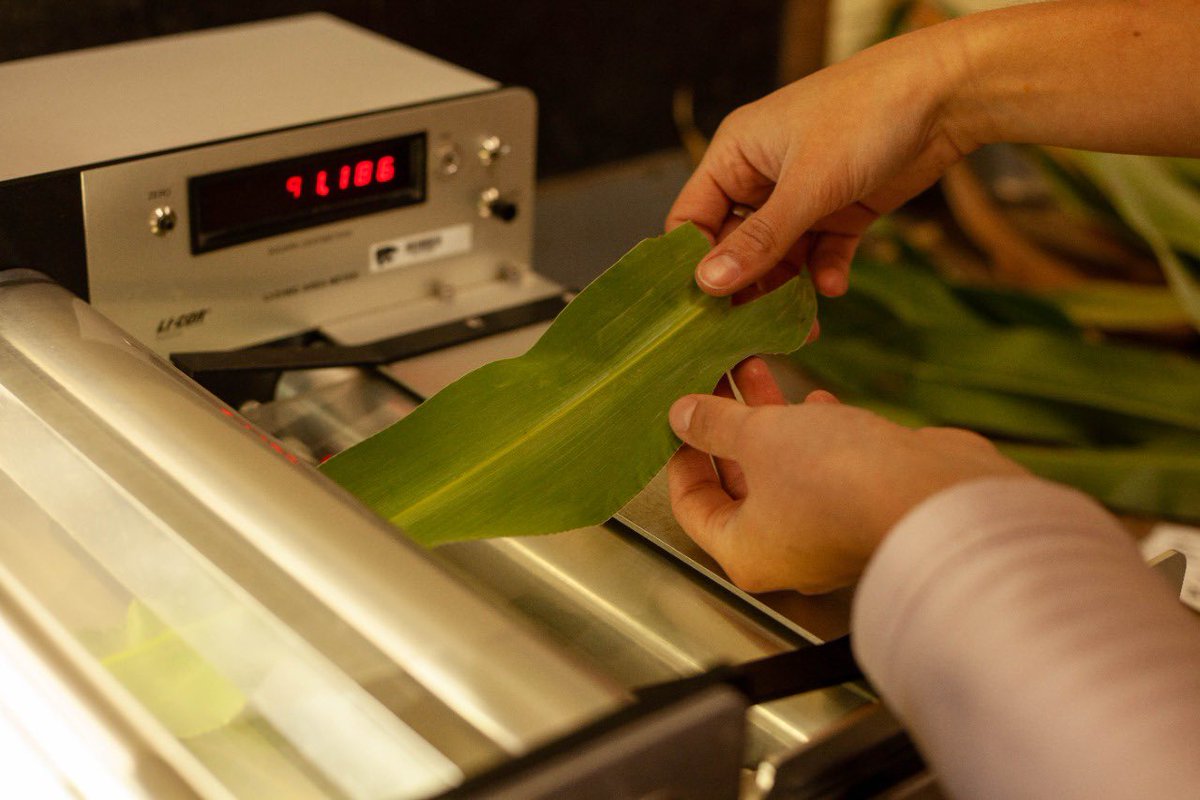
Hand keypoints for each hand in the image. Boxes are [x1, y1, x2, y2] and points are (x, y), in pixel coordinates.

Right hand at [667, 24, 974, 298]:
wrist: (949, 95)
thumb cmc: (866, 116)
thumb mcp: (807, 185)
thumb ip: (758, 240)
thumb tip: (707, 285)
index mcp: (735, 155)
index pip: (691, 219)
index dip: (693, 264)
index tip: (703, 309)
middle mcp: (762, 176)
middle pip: (734, 246)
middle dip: (745, 287)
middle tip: (750, 333)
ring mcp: (802, 195)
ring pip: (778, 257)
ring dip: (787, 290)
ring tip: (801, 324)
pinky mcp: (841, 209)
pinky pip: (819, 253)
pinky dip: (824, 272)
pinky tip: (833, 285)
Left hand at [667, 359, 1025, 593]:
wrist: (937, 496)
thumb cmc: (838, 478)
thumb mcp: (759, 436)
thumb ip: (715, 424)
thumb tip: (682, 415)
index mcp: (744, 552)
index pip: (690, 506)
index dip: (680, 454)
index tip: (679, 415)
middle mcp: (784, 553)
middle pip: (737, 484)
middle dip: (726, 425)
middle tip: (715, 378)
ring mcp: (828, 533)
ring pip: (782, 470)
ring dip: (769, 420)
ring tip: (756, 367)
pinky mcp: (866, 508)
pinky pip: (826, 469)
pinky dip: (815, 434)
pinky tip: (819, 402)